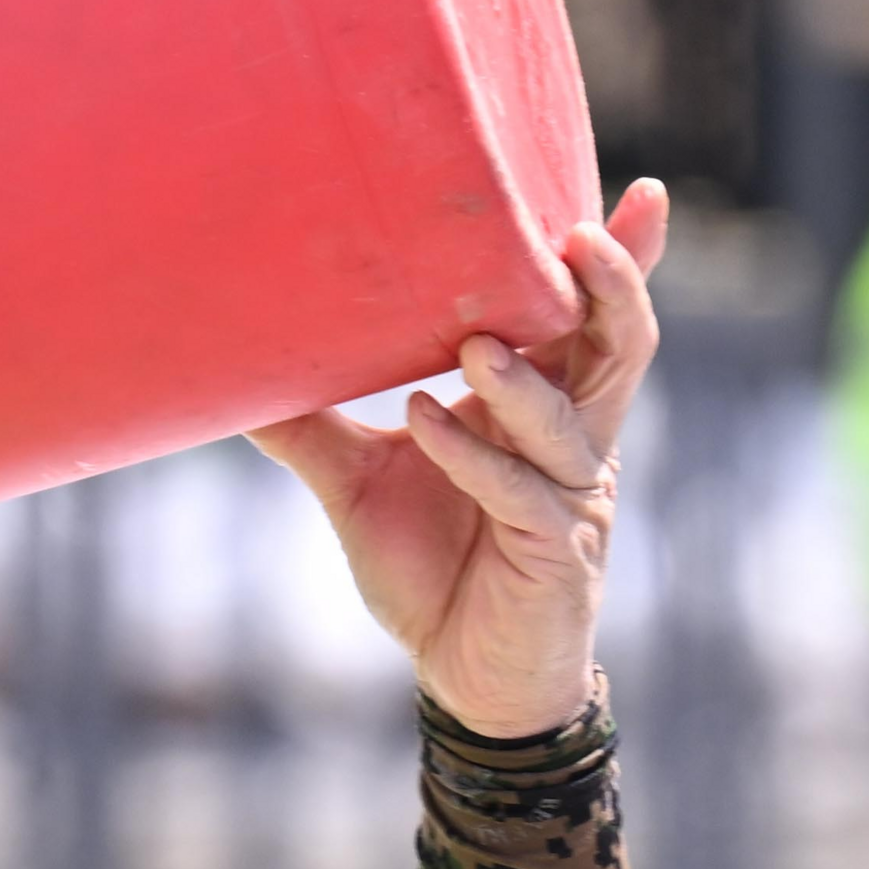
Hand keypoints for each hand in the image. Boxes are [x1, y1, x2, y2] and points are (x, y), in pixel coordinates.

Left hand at [250, 182, 669, 739]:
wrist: (461, 680)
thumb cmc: (430, 571)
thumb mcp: (359, 483)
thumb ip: (309, 424)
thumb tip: (227, 368)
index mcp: (542, 404)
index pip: (593, 319)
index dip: (629, 258)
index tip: (640, 188)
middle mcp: (571, 439)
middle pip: (621, 348)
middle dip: (611, 290)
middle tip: (578, 237)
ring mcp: (569, 496)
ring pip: (570, 420)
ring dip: (522, 381)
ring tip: (474, 345)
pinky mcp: (553, 552)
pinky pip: (519, 492)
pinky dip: (472, 455)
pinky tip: (425, 424)